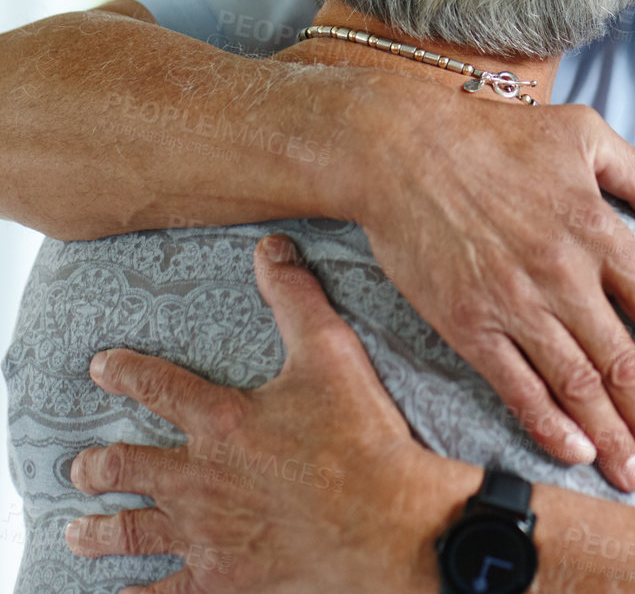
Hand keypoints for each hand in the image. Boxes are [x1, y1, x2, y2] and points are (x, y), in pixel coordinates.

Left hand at [67, 236, 476, 591]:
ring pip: (135, 533)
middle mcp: (201, 479)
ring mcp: (208, 535)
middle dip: (99, 467)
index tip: (101, 367)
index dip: (126, 372)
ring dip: (100, 532)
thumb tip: (269, 248)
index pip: (159, 386)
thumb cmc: (359, 437)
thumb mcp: (330, 352)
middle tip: (81, 467)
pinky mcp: (224, 580)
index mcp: (222, 421)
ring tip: (77, 532)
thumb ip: (295, 297)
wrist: (383, 522)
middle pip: (130, 469)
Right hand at [344, 81, 634, 491]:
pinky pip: (515, 385)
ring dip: (611, 436)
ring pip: (575, 385)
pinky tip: (575, 451)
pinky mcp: (467, 323)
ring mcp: (513, 302)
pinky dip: (548, 424)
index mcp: (595, 228)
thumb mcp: (583, 134)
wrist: (403, 147)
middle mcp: (561, 273)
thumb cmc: (495, 136)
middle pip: (622, 364)